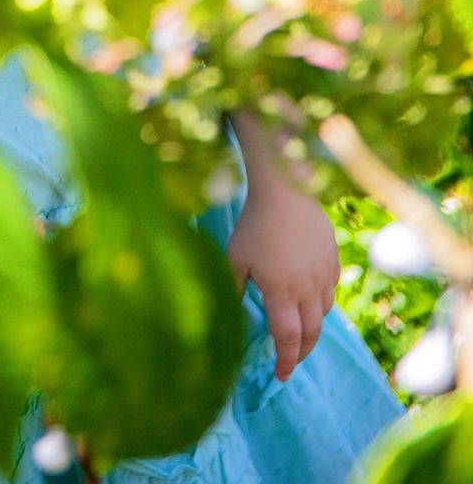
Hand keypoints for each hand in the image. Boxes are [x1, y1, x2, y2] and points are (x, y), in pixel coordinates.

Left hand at [227, 180, 339, 381]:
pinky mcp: (333, 260)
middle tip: (290, 361)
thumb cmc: (254, 223)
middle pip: (311, 334)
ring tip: (300, 335)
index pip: (288, 339)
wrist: (286, 189)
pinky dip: (321, 304)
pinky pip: (331, 291)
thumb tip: (232, 315)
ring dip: (312, 330)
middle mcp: (308, 289)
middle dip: (301, 354)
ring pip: (323, 314)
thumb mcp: (235, 258)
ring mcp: (324, 274)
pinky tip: (310, 301)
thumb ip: (234, 290)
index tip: (281, 376)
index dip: (286, 362)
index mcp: (282, 292)